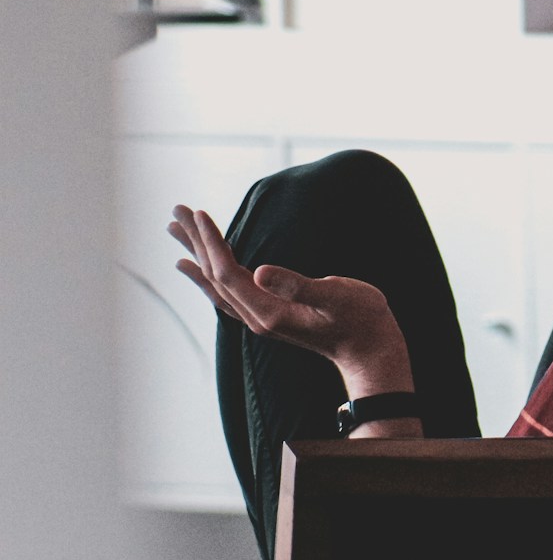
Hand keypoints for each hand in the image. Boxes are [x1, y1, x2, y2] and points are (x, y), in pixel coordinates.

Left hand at [169, 205, 414, 400]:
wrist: (368, 348)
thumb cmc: (360, 319)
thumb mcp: (336, 297)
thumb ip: (298, 286)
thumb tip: (260, 272)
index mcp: (268, 312)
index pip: (227, 273)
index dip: (212, 243)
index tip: (201, 213)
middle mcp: (257, 317)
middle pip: (215, 276)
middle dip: (195, 242)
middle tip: (176, 211)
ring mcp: (261, 317)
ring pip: (218, 282)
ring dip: (198, 254)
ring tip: (179, 231)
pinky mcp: (270, 313)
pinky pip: (228, 292)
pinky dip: (210, 274)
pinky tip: (203, 266)